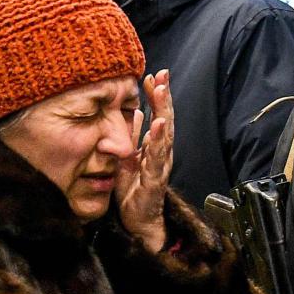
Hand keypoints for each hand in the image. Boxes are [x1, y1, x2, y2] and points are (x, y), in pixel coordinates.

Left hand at [117, 70, 171, 253]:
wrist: (138, 220)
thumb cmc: (135, 189)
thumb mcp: (129, 156)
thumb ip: (133, 134)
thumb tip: (135, 110)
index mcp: (154, 146)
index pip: (157, 114)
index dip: (156, 95)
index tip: (153, 74)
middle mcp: (161, 153)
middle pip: (165, 119)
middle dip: (164, 97)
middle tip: (162, 75)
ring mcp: (160, 165)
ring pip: (164, 135)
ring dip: (163, 112)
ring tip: (162, 92)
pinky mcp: (155, 179)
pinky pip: (157, 158)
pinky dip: (158, 141)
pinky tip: (158, 126)